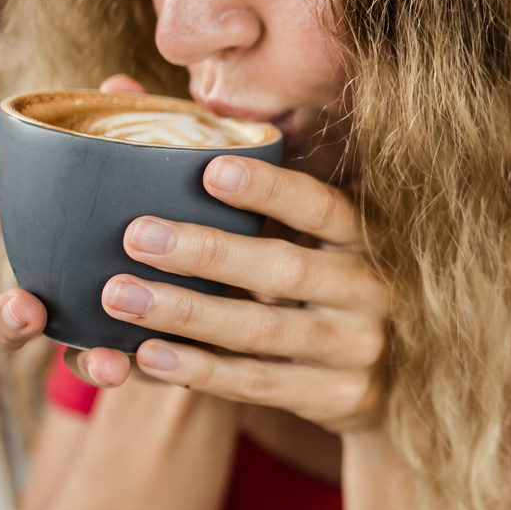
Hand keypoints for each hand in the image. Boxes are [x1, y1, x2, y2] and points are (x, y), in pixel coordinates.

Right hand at [0, 75, 146, 366]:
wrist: (221, 292)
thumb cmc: (173, 215)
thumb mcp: (162, 174)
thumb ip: (138, 134)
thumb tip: (118, 83)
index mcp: (53, 232)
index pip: (5, 203)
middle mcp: (54, 284)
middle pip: (7, 298)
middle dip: (2, 304)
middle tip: (21, 300)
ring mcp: (80, 326)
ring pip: (42, 344)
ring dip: (34, 342)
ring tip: (48, 334)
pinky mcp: (121, 355)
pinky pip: (102, 367)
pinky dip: (104, 366)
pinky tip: (121, 365)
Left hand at [97, 156, 390, 434]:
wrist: (390, 384)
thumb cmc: (321, 291)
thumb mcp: (313, 241)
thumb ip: (254, 198)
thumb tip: (143, 112)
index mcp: (364, 237)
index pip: (321, 206)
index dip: (270, 189)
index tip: (211, 170)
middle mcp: (372, 290)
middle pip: (286, 269)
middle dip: (207, 251)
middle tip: (136, 235)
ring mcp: (358, 348)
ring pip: (262, 331)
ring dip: (186, 314)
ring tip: (120, 296)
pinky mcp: (338, 397)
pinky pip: (257, 384)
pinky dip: (198, 370)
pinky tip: (147, 355)